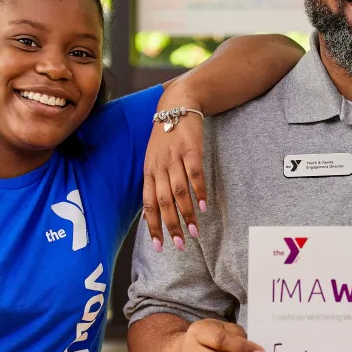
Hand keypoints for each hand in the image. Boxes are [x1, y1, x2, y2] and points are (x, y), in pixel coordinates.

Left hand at [142, 89, 207, 252]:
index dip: (153, 225)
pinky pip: (194, 174)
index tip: (159, 246)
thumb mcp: (153, 159)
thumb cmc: (165, 137)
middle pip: (163, 201)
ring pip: (179, 191)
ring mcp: (175, 158)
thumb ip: (154, 183)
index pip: (148, 204)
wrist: (176, 104)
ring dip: (186, 213)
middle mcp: (159, 166)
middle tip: (180, 244)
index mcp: (149, 171)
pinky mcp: (190, 149)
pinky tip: (203, 206)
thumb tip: (154, 212)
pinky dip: (199, 191)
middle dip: (171, 225)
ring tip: (195, 231)